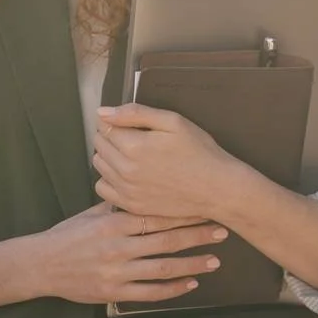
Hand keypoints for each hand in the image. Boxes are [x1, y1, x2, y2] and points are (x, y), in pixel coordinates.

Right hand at [22, 204, 227, 306]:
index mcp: (112, 224)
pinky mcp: (115, 292)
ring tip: (214, 260)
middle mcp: (118, 247)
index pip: (155, 217)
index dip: (182, 213)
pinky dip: (173, 289)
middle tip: (221, 231)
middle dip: (196, 235)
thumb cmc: (65, 237)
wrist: (40, 265)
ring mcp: (117, 272)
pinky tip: (190, 283)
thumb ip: (116, 208)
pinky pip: (150, 292)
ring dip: (192, 264)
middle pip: (166, 241)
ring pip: (163, 268)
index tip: (204, 208)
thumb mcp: (89, 215)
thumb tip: (141, 193)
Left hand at [93, 102, 249, 221]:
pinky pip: (103, 189)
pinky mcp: (132, 205)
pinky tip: (125, 174)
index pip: (103, 127)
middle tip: (132, 137)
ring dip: (108, 156)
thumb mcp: (173, 122)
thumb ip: (135, 113)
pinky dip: (109, 179)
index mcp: (134, 146)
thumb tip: (102, 112)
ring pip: (99, 165)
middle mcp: (125, 170)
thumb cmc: (200, 152)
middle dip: (110, 136)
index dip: (113, 121)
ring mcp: (127, 190)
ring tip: (131, 154)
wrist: (218, 188)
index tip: (127, 123)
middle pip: (99, 145)